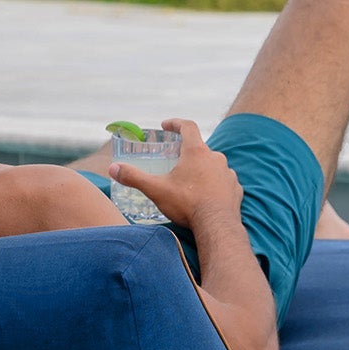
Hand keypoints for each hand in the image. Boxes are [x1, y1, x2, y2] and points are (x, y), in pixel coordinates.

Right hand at [110, 118, 241, 229]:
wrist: (217, 226)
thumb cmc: (187, 204)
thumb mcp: (155, 189)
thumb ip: (133, 177)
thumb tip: (113, 168)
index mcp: (196, 152)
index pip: (188, 127)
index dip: (176, 123)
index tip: (166, 126)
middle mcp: (215, 158)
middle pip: (200, 148)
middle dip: (186, 153)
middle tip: (174, 162)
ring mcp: (228, 173)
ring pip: (212, 165)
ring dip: (201, 169)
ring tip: (189, 183)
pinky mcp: (235, 188)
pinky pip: (223, 181)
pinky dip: (214, 184)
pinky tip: (205, 195)